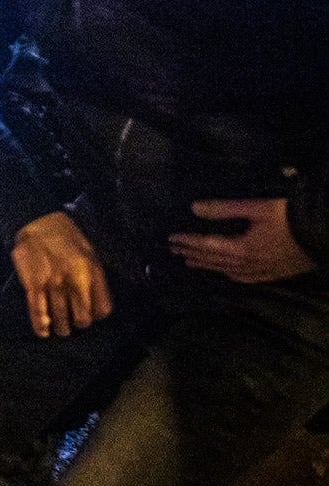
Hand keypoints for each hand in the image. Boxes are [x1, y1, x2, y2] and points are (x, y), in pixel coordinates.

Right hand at [11, 212, 112, 336]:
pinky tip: (43, 331)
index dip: (97, 316)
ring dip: (62, 328)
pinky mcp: (33, 284)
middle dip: (79, 324)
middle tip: (75, 324)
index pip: (102, 309)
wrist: (37, 221)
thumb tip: (97, 305)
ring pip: (61, 318)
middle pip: (82, 318)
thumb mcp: (90, 253)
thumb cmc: (65, 236)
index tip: (91, 315)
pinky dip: (40, 324)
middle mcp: (74, 280)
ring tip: (61, 329)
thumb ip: (95, 278)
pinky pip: (38, 310)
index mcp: (92, 271)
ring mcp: (53, 283)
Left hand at [170, 199, 316, 283]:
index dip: (187, 241)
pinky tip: (227, 273)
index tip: (171, 238)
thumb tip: (194, 207)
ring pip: (227, 270)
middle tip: (174, 250)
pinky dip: (229, 274)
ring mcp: (262, 271)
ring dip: (207, 265)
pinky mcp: (274, 274)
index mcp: (241, 249)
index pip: (206, 246)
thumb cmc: (290, 218)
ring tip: (191, 260)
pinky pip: (245, 278)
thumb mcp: (256, 208)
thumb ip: (224, 208)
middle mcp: (248, 264)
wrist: (324, 235)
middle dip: (192, 253)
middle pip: (213, 260)